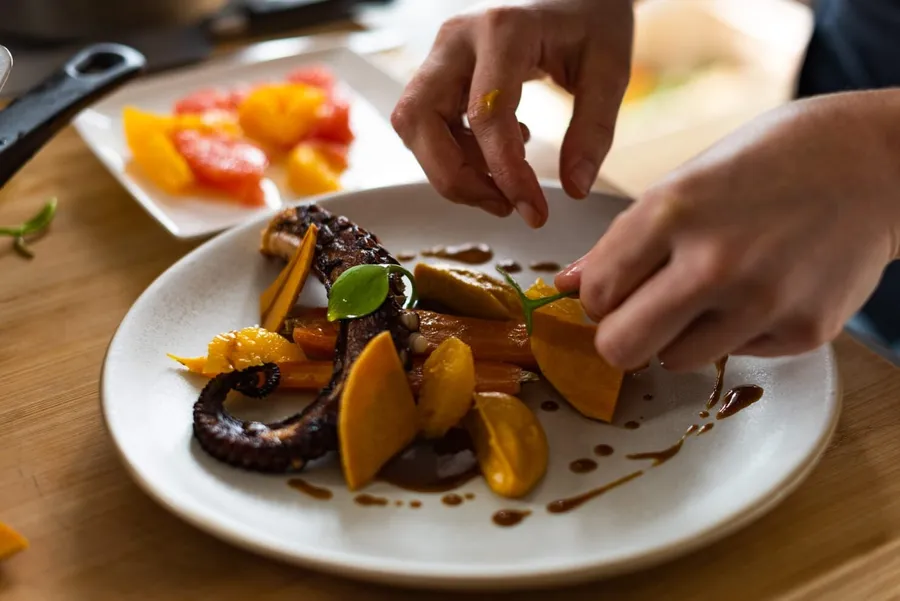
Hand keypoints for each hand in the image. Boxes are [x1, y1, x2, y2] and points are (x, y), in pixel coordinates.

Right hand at [391, 0, 633, 226]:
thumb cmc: (592, 20)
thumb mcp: (609, 71)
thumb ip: (593, 131)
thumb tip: (574, 189)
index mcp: (503, 30)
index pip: (486, 115)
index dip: (505, 172)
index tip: (533, 212)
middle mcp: (457, 39)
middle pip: (419, 119)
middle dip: (455, 177)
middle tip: (503, 205)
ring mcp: (440, 53)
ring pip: (412, 125)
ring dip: (449, 169)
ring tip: (502, 184)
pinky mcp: (437, 71)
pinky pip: (424, 124)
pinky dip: (453, 154)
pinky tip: (496, 155)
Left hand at [555, 90, 899, 370]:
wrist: (877, 164)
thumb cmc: (770, 162)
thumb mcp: (685, 182)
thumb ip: (622, 242)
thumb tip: (568, 285)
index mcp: (672, 212)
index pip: (594, 293)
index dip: (596, 297)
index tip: (612, 291)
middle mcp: (714, 262)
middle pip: (620, 349)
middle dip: (620, 337)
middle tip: (639, 317)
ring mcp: (762, 302)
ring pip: (673, 361)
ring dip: (679, 336)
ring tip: (714, 292)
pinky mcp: (803, 331)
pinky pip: (735, 355)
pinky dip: (737, 332)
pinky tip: (763, 290)